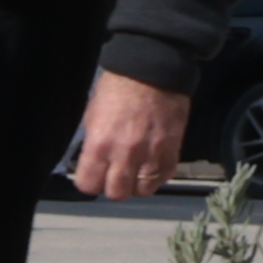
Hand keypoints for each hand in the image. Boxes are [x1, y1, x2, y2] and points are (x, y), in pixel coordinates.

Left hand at [69, 66, 192, 201]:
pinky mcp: (173, 148)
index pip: (89, 185)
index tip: (94, 175)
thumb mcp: (92, 117)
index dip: (90, 182)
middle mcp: (125, 154)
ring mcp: (152, 153)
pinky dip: (157, 176)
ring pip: (142, 190)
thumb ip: (94, 146)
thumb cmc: (116, 89)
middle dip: (113, 187)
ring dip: (137, 184)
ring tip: (135, 172)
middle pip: (117, 193)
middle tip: (115, 175)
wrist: (152, 70)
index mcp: (99, 145)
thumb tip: (94, 164)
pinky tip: (152, 166)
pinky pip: (165, 176)